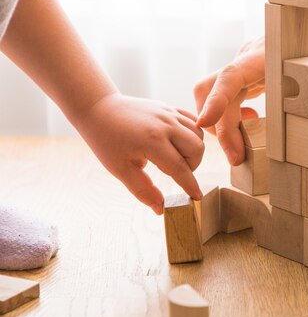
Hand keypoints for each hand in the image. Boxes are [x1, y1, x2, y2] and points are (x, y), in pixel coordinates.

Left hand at [77, 93, 204, 214]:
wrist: (98, 109)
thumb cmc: (106, 141)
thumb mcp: (121, 169)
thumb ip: (143, 190)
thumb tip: (160, 208)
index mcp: (152, 141)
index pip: (180, 168)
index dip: (190, 186)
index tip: (196, 197)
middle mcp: (165, 125)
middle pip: (197, 150)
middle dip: (192, 166)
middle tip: (175, 171)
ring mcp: (169, 113)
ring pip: (199, 135)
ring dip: (193, 150)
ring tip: (175, 156)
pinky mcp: (169, 107)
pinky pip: (193, 121)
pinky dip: (193, 134)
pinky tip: (179, 142)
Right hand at [193, 13, 307, 165]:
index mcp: (265, 54)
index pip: (231, 75)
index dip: (216, 100)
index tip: (204, 123)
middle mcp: (247, 58)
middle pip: (214, 90)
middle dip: (220, 126)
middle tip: (236, 158)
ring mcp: (244, 66)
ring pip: (215, 95)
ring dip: (223, 123)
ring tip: (244, 142)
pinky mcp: (246, 76)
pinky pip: (226, 98)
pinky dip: (231, 117)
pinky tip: (252, 122)